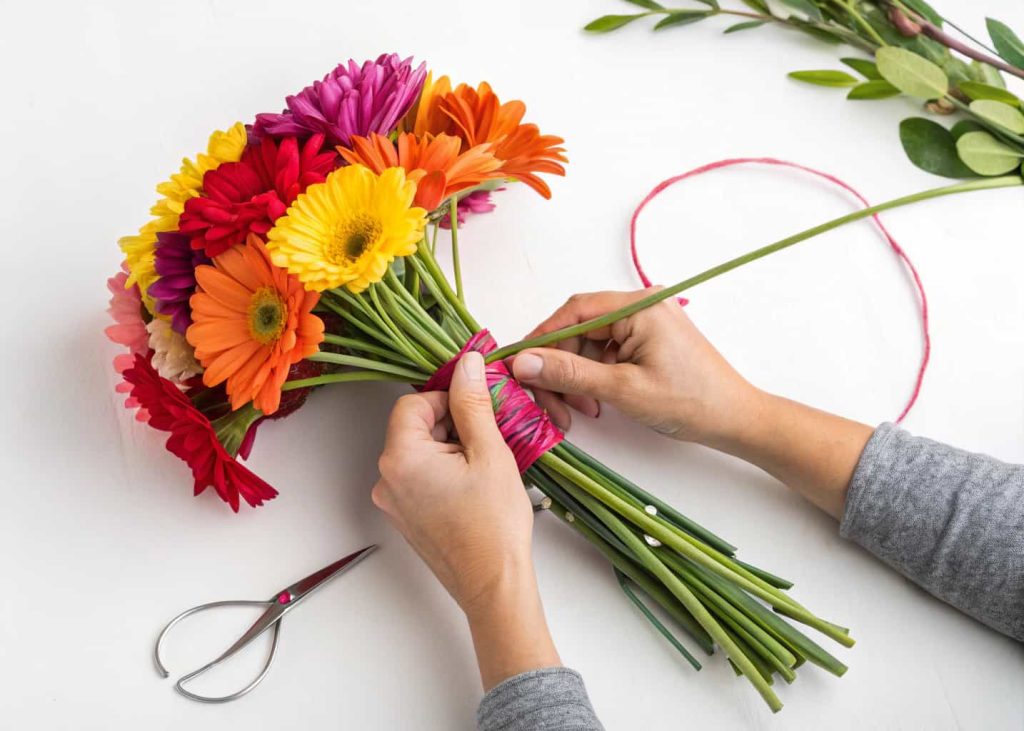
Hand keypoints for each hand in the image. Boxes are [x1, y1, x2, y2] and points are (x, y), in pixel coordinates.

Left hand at [373, 351, 560, 688]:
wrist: (493, 586)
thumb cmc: (494, 526)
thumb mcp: (489, 452)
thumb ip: (473, 404)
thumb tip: (467, 364)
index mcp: (400, 459)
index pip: (414, 403)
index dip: (447, 399)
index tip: (477, 408)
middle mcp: (386, 480)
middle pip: (414, 427)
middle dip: (451, 424)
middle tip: (488, 437)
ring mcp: (393, 502)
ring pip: (419, 453)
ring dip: (451, 447)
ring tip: (485, 465)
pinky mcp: (406, 518)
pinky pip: (420, 478)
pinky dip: (445, 471)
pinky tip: (475, 484)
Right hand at [510, 289, 756, 446]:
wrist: (735, 419)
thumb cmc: (688, 402)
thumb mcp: (622, 389)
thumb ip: (570, 373)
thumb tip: (523, 362)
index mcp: (638, 307)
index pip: (574, 312)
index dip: (541, 339)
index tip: (517, 365)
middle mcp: (640, 306)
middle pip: (578, 330)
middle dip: (560, 367)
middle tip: (550, 402)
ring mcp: (644, 323)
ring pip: (588, 345)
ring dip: (575, 377)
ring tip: (579, 410)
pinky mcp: (646, 340)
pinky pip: (605, 353)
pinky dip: (592, 378)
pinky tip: (594, 403)